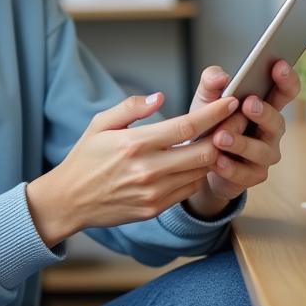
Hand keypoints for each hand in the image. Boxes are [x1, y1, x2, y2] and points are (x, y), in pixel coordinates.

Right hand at [25, 93, 238, 247]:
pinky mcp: (155, 208)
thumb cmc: (85, 159)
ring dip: (214, 155)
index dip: (214, 114)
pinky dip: (197, 174)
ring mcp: (154, 192)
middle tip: (236, 120)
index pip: (187, 126)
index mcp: (134, 144)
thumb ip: (131, 108)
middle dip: (226, 134)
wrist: (70, 201)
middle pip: (204, 152)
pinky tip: (195, 162)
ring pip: (201, 172)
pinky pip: (188, 189)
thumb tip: (160, 97)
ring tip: (219, 139)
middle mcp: (148, 170)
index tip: (231, 102)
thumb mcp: (100, 124)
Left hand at [183, 61, 300, 219]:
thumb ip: (212, 82)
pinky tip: (217, 161)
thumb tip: (222, 76)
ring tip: (221, 137)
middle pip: (277, 121)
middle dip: (264, 112)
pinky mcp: (253, 175)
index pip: (285, 91)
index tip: (279, 65)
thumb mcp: (206, 99)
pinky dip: (231, 167)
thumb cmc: (210, 123)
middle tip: (248, 104)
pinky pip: (245, 173)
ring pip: (262, 150)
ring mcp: (264, 154)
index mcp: (264, 105)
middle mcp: (270, 130)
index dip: (287, 79)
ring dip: (242, 143)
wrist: (199, 159)